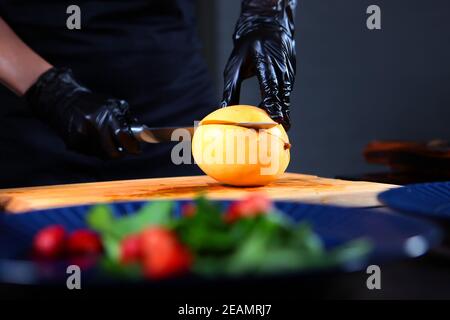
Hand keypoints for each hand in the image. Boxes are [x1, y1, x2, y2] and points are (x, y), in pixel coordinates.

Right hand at [25, 68, 140, 157]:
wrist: (62, 99)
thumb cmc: (91, 102)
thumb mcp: (111, 104)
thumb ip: (125, 117)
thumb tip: (142, 131)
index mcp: (107, 114)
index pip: (123, 137)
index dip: (132, 147)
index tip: (137, 150)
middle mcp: (94, 124)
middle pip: (112, 152)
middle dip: (120, 153)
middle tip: (122, 150)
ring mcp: (82, 133)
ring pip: (100, 154)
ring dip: (105, 151)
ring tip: (104, 140)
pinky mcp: (73, 140)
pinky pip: (88, 152)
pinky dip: (92, 148)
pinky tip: (90, 138)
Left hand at [221, 0, 296, 130]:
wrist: (268, 26)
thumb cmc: (247, 48)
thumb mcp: (235, 65)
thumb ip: (230, 88)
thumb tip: (223, 109)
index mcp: (264, 60)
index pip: (269, 84)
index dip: (271, 101)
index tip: (273, 116)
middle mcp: (279, 65)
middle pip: (280, 92)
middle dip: (280, 110)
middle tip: (280, 126)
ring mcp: (287, 70)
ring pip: (286, 93)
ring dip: (284, 110)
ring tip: (283, 127)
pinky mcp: (290, 75)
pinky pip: (286, 92)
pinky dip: (283, 104)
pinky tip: (280, 117)